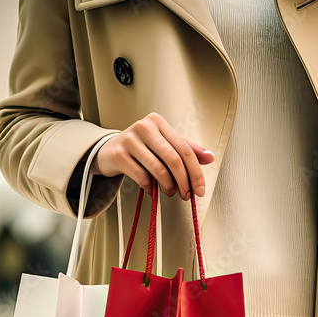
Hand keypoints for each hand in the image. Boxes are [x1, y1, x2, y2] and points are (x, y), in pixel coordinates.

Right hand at [94, 112, 214, 199]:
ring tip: (170, 192)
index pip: (184, 148)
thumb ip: (185, 150)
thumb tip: (210, 157)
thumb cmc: (139, 149)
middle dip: (184, 181)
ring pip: (158, 169)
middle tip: (187, 195)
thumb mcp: (163, 145)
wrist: (107, 151)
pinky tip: (151, 189)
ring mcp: (130, 139)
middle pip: (173, 159)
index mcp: (158, 122)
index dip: (195, 171)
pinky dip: (150, 187)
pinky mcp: (118, 154)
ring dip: (168, 186)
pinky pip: (141, 176)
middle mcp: (144, 127)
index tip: (200, 188)